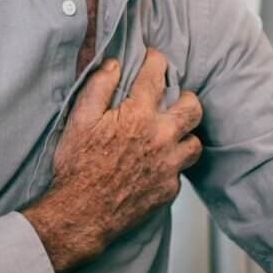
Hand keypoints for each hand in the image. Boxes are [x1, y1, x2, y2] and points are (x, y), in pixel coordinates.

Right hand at [21, 47, 202, 272]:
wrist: (80, 214)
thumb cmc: (77, 165)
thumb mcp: (79, 118)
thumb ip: (99, 86)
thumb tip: (114, 62)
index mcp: (138, 115)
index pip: (156, 75)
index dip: (156, 60)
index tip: (153, 58)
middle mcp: (161, 137)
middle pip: (192, 107)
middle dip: (185, 97)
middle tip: (173, 99)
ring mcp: (168, 166)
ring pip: (195, 142)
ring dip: (184, 134)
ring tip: (170, 133)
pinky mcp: (168, 189)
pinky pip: (181, 171)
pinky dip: (172, 164)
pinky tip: (157, 163)